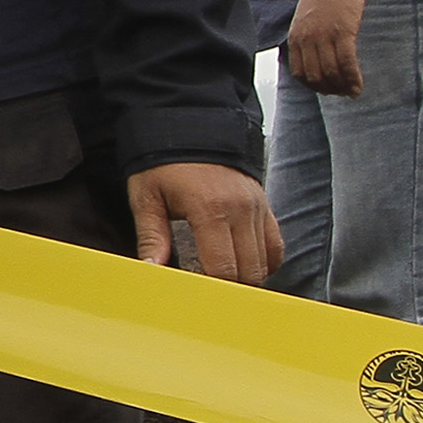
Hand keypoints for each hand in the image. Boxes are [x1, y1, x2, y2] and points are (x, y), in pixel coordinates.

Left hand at [129, 161, 282, 283]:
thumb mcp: (147, 196)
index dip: (211, 290)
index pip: (222, 268)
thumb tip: (152, 270)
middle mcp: (240, 209)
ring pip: (265, 262)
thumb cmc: (163, 162)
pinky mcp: (264, 205)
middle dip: (229, 290)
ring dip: (246, 277)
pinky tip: (241, 266)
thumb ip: (151, 236)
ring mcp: (257, 206)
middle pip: (248, 272)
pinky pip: (275, 246)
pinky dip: (263, 262)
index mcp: (210, 209)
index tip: (196, 298)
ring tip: (221, 281)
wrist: (191, 124)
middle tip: (207, 294)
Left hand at [284, 0, 367, 96]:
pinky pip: (347, 63)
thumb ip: (307, 36)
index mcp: (295, 36)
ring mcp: (323, 36)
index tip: (325, 89)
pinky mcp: (342, 32)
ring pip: (332, 73)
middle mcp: (306, 39)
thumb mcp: (306, 16)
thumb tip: (316, 56)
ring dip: (343, 87)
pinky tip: (359, 85)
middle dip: (330, 90)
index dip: (313, 86)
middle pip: (316, 77)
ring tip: (352, 92)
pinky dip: (353, 79)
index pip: (299, 73)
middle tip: (343, 93)